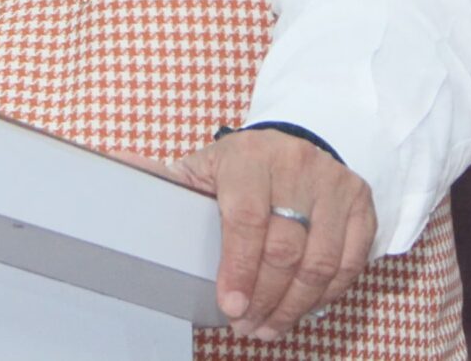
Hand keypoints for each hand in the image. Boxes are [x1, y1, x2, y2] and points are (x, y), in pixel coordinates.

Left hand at [166, 128, 375, 339]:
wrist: (294, 144)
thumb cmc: (240, 168)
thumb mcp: (201, 167)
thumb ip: (159, 177)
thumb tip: (110, 168)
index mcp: (249, 156)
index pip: (248, 218)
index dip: (239, 268)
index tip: (228, 306)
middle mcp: (296, 164)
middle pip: (285, 247)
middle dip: (264, 297)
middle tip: (245, 324)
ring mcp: (334, 183)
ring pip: (320, 261)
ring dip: (294, 305)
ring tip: (270, 327)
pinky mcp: (361, 202)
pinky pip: (349, 261)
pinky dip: (326, 294)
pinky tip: (302, 310)